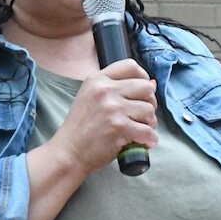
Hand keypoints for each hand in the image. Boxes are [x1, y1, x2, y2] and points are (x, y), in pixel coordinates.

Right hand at [44, 59, 157, 175]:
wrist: (68, 153)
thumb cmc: (80, 129)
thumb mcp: (90, 98)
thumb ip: (116, 88)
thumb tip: (152, 83)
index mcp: (97, 80)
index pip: (131, 66)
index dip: (143, 77)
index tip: (143, 91)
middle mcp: (105, 90)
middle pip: (146, 87)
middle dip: (149, 102)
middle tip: (143, 115)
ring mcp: (112, 108)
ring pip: (149, 109)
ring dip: (150, 122)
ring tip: (141, 130)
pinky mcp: (119, 127)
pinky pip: (147, 130)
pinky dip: (150, 139)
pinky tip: (145, 143)